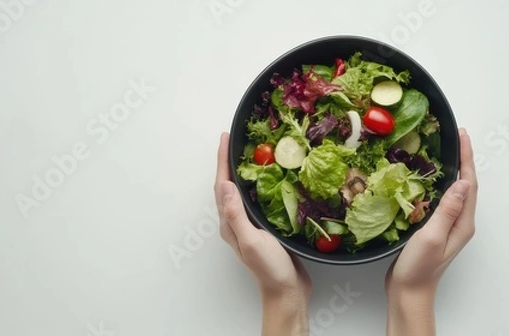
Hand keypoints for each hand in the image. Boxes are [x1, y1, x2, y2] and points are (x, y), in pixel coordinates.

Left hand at [214, 133, 310, 335]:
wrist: (286, 291)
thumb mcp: (251, 240)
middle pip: (227, 185)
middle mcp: (235, 222)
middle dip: (228, 161)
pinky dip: (257, 184)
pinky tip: (267, 179)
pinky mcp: (262, 227)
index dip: (222, 160)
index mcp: (229, 223)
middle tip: (234, 140)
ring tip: (248, 152)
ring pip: (241, 191)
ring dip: (241, 171)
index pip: (222, 185)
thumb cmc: (269, 269)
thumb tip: (225, 185)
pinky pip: (255, 199)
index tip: (224, 138)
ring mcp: (248, 225)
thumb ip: (237, 214)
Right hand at [385, 128, 477, 335]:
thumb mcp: (433, 237)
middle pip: (464, 184)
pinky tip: (424, 178)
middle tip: (453, 137)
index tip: (461, 136)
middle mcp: (459, 222)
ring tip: (441, 150)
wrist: (408, 291)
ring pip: (452, 191)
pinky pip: (439, 199)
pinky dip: (435, 183)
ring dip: (449, 169)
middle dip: (461, 159)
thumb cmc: (419, 267)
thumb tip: (462, 183)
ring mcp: (447, 225)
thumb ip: (448, 210)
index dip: (466, 158)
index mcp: (463, 222)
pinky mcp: (433, 228)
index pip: (469, 183)